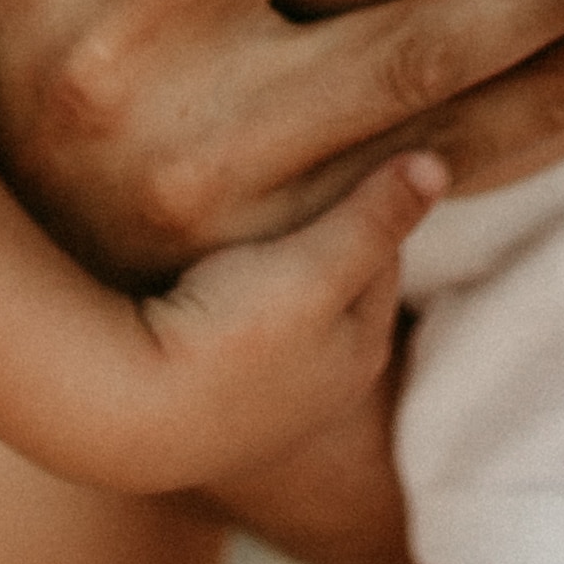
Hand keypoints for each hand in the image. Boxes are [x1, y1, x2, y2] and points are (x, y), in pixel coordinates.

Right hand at [120, 151, 443, 490]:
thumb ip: (374, 217)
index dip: (361, 199)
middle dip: (316, 235)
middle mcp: (320, 387)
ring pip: (279, 308)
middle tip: (281, 176)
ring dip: (265, 267)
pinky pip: (229, 329)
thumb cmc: (232, 333)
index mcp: (361, 353)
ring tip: (233, 216)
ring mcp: (260, 400)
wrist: (124, 410)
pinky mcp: (203, 399)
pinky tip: (190, 269)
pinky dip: (221, 296)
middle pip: (332, 283)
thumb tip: (439, 167)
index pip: (382, 253)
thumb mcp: (315, 266)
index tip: (334, 152)